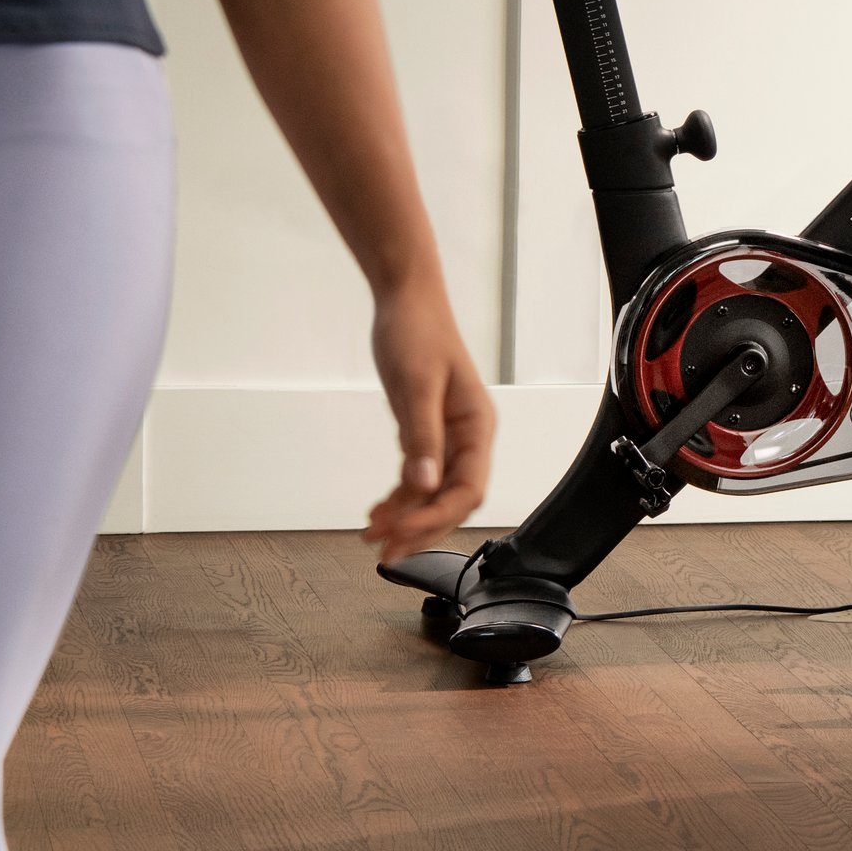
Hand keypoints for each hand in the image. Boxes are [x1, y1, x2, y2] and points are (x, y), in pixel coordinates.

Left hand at [363, 277, 494, 559]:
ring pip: (433, 493)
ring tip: (374, 537)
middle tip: (385, 552)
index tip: (403, 535)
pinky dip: (400, 497)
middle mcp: (468, 436)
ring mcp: (448, 435)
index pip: (467, 489)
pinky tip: (379, 510)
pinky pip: (418, 476)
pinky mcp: (426, 431)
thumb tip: (421, 486)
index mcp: (477, 426)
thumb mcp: (415, 385)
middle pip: (452, 499)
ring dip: (406, 518)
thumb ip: (420, 437)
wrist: (405, 298)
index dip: (437, 518)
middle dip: (420, 528)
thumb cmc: (416, 331)